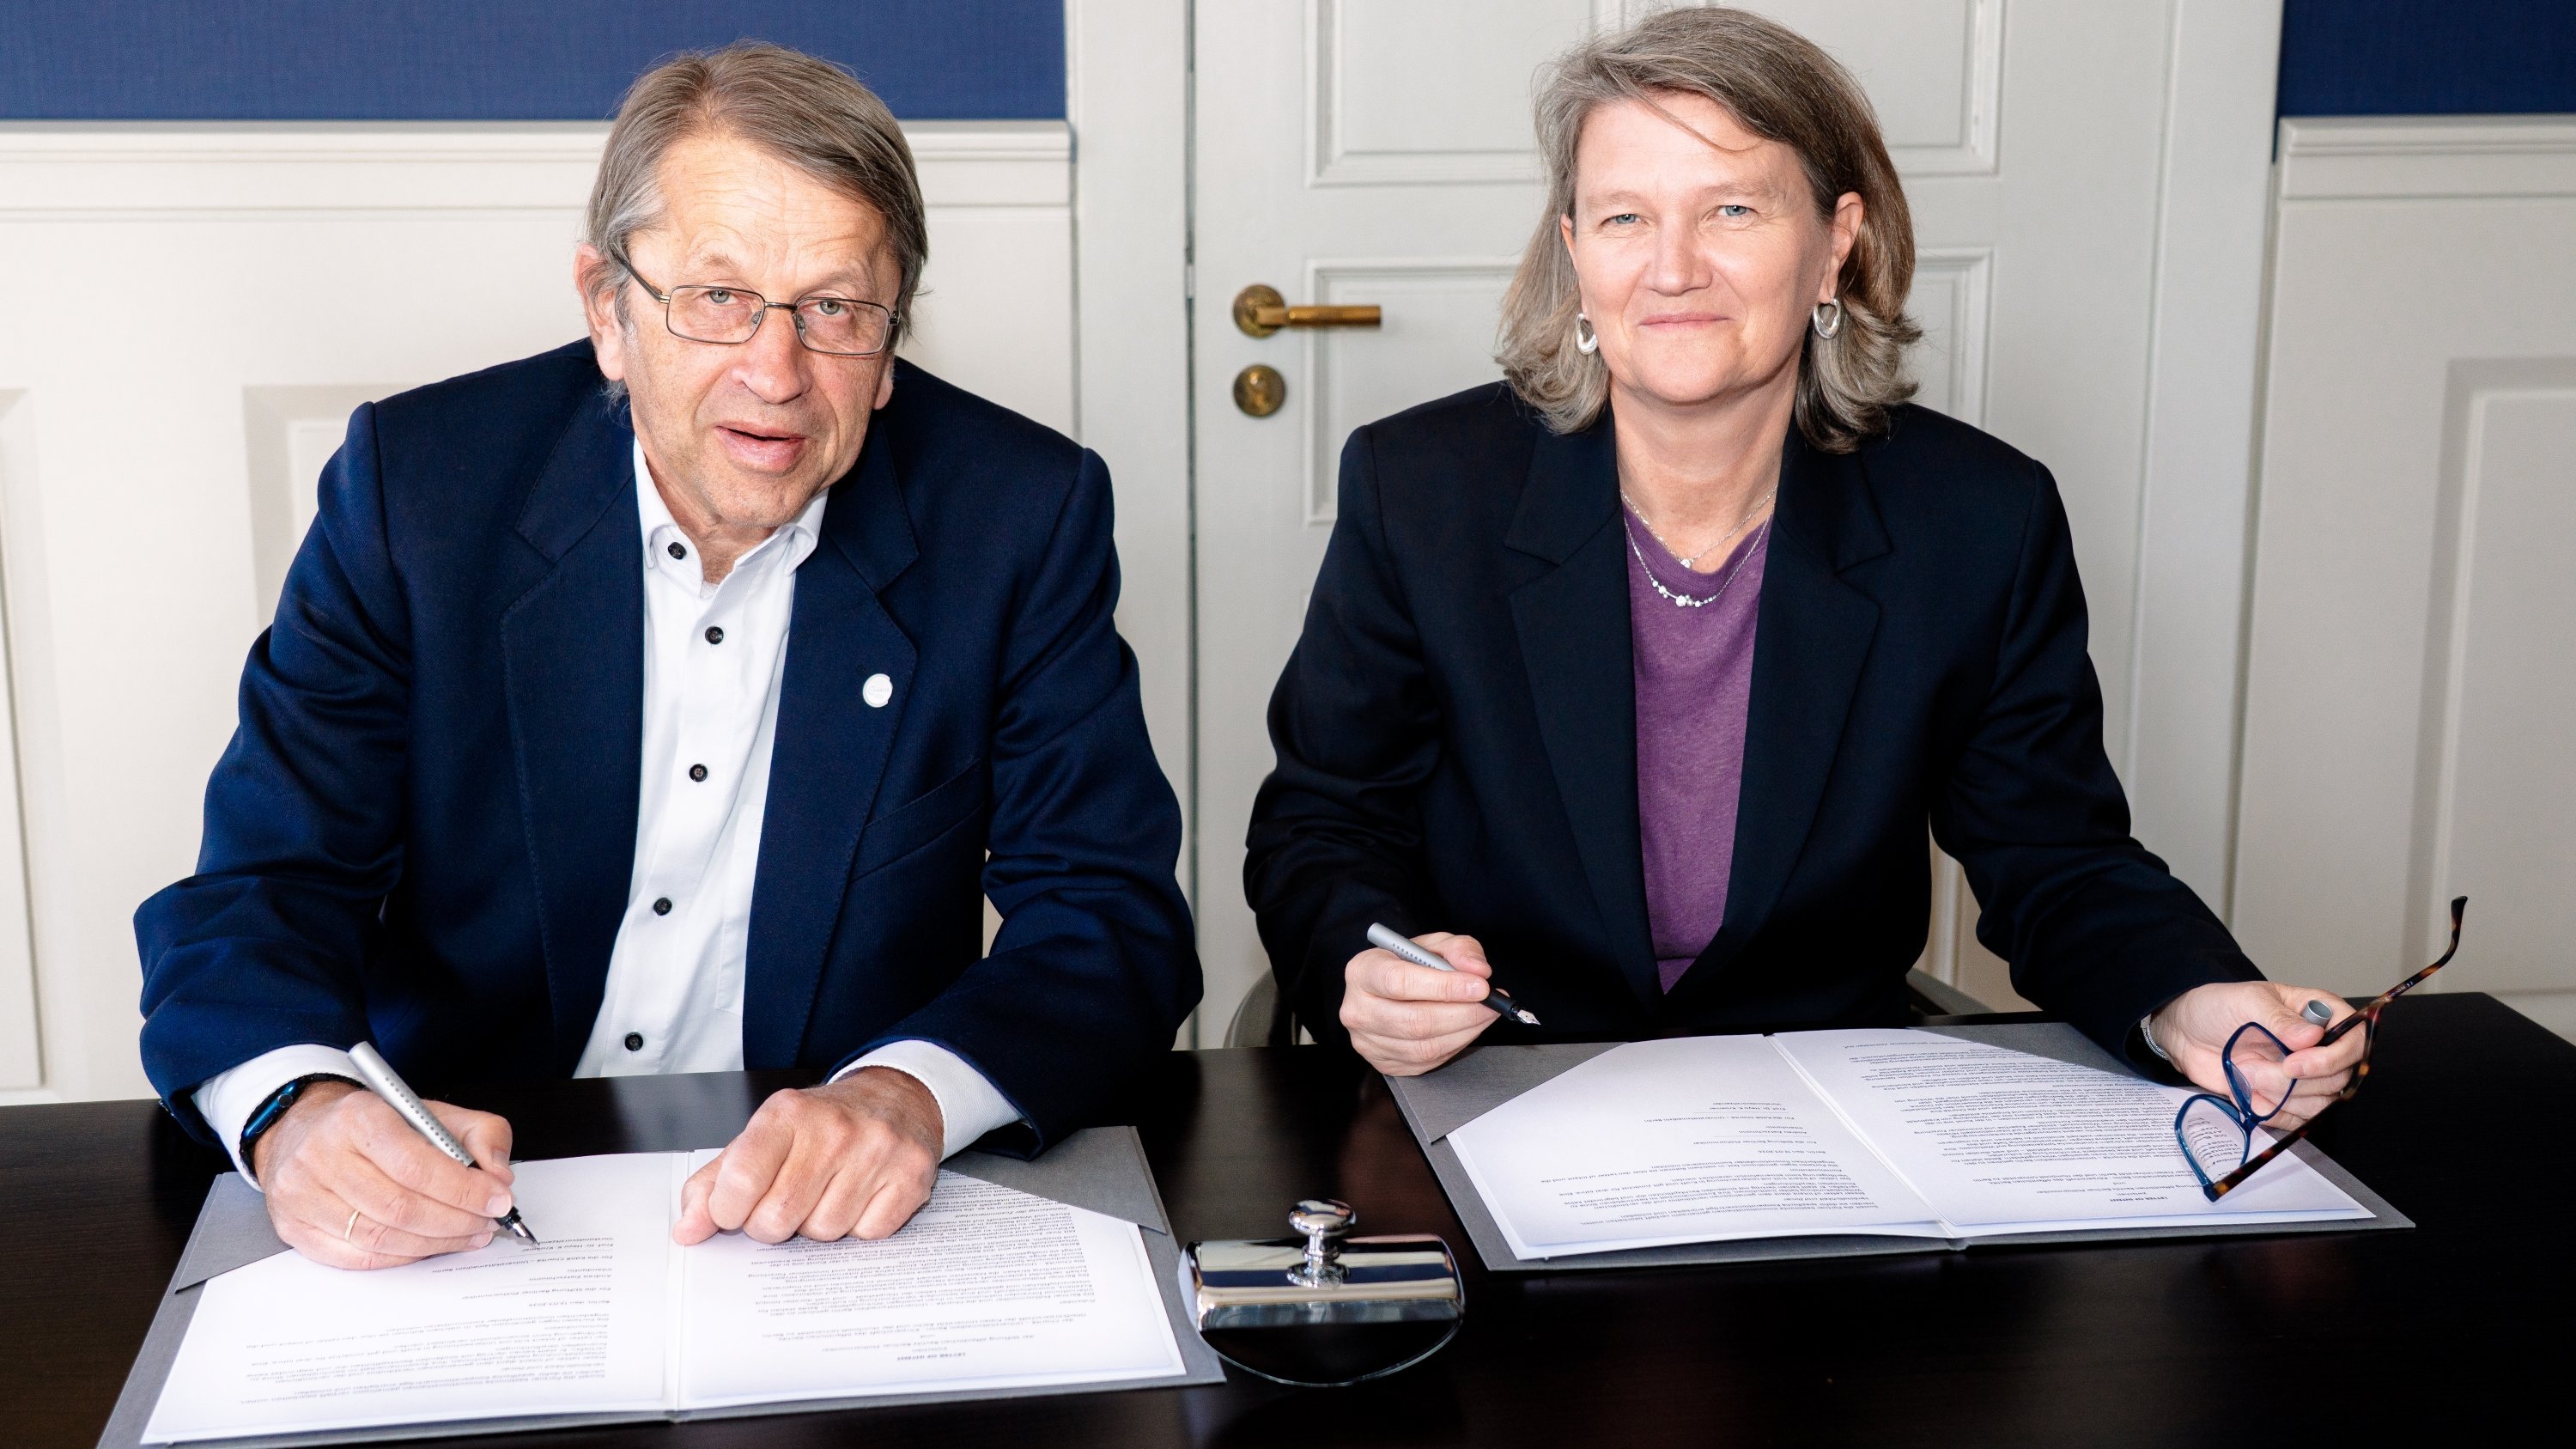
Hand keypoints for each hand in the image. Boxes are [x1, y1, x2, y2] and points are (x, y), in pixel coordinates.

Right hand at [253, 1079, 516, 1269]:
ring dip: (434, 1244)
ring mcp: (301, 1195)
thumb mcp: (434, 1112)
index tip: (497, 1199)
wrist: (308, 1128)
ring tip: (466, 1235)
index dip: (463, 1190)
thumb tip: (499, 1177)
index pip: (416, 1165)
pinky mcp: (293, 1227)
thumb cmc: (376, 1124)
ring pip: (379, 1238)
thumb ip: (481, 1134)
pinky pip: (356, 1258)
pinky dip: (401, 1258)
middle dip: (455, 1221)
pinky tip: (427, 1246)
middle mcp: (321, 1155)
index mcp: (358, 1117)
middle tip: (487, 1223)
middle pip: (399, 1207)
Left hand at [673, 1067, 942, 1245]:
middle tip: (786, 1200)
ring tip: (827, 1192)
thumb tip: (688, 1230)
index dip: (729, 1212)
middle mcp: (834, 1128)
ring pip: (825, 1232)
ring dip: (818, 1224)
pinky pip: (868, 1234)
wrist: (895, 1098)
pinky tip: (860, 1196)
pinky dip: (859, 1225)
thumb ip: (715, 1183)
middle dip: (773, 1223)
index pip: (740, 1184)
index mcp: (786, 1112)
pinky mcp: (912, 1175)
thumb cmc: (820, 1125)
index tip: (735, 1209)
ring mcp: (878, 1150)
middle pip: (778, 1218)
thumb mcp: (761, 1138)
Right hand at [1340, 931, 1501, 1076]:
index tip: (1479, 986)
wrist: (1386, 990)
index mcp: (1363, 972)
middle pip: (1414, 1021)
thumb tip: (1478, 970)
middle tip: (1490, 1003)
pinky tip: (1467, 1028)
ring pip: (1424, 1046)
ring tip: (1485, 1014)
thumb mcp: (1432, 945)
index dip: (1444, 986)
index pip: (1400, 982)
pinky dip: (1455, 1045)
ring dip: (1465, 1031)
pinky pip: (1426, 1060)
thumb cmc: (1408, 965)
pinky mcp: (1383, 1063)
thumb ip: (1459, 949)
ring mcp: (1367, 1041)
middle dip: (1463, 1013)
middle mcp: (1357, 1009)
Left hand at [2149, 980, 2368, 1130]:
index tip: (2294, 1063)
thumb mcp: (2246, 1002)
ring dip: (2280, 1097)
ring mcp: (2305, 1074)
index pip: (2355, 1041)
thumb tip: (2311, 1036)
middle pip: (2338, 1078)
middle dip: (2293, 1081)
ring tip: (2244, 1075)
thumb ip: (2279, 1018)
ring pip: (2321, 1103)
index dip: (2332, 1058)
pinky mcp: (2287, 1098)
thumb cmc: (2217, 1006)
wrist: (2186, 1033)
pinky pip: (2298, 1119)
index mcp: (2319, 1013)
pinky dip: (2273, 1112)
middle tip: (2251, 1067)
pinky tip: (2247, 1094)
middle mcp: (2320, 1046)